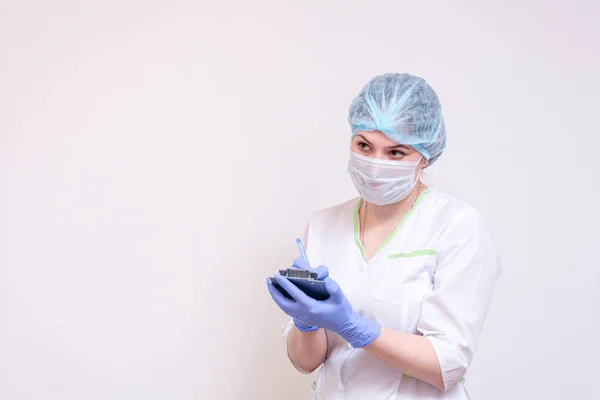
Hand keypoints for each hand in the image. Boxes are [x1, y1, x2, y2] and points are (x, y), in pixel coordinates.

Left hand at [266, 265, 380, 347]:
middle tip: (269, 280)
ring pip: (284, 307)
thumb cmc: (342, 310)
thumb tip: (326, 279)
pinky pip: (288, 309)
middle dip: (274, 291)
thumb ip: (334, 288)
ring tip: (272, 285)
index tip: (277, 276)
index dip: (285, 284)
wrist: (344, 326)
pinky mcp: (303, 318)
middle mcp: (304, 314)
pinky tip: (280, 293)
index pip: (294, 294)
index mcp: (312, 308)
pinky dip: (281, 301)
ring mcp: (302, 317)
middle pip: (283, 303)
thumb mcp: (341, 298)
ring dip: (276, 296)